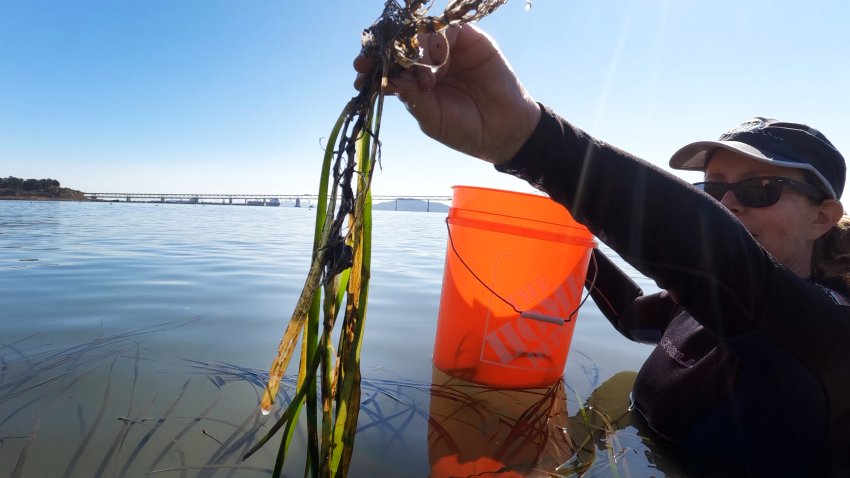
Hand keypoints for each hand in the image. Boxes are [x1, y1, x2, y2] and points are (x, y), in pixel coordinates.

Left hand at [354, 24, 540, 164]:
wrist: (504, 131)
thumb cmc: (466, 129)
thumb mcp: (432, 119)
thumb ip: (412, 98)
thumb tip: (391, 81)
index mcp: (415, 80)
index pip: (389, 65)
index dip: (373, 66)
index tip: (360, 72)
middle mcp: (429, 60)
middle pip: (400, 44)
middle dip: (384, 51)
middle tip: (370, 62)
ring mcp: (449, 48)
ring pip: (421, 35)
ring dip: (414, 51)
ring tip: (423, 77)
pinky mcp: (470, 39)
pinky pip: (448, 29)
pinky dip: (437, 43)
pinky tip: (438, 65)